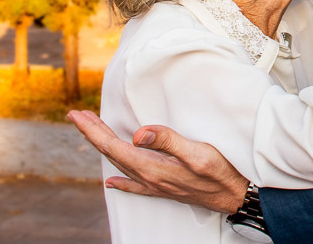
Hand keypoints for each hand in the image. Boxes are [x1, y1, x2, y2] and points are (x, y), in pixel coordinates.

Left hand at [67, 110, 247, 213]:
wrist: (235, 196)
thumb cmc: (220, 172)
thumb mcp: (196, 151)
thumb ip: (167, 141)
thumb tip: (137, 134)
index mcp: (152, 167)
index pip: (113, 146)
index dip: (93, 130)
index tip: (77, 115)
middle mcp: (148, 178)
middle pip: (111, 154)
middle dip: (92, 133)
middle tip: (77, 116)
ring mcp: (155, 185)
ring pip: (120, 165)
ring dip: (104, 147)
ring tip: (93, 133)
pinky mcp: (164, 189)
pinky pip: (133, 184)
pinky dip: (119, 180)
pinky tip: (112, 182)